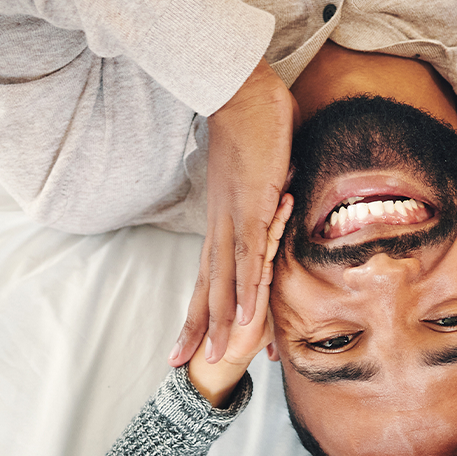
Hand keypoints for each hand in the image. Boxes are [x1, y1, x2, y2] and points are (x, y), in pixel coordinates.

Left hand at [170, 58, 295, 367]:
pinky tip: (246, 314)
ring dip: (219, 320)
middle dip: (194, 328)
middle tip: (183, 365)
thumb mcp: (254, 180)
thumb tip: (273, 211)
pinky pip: (250, 256)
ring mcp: (236, 220)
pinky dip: (247, 287)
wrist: (241, 90)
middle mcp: (221, 228)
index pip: (205, 276)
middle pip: (204, 287)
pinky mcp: (254, 209)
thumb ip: (262, 205)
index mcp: (221, 224)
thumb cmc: (251, 129)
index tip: (186, 342)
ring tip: (214, 354)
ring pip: (223, 280)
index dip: (197, 311)